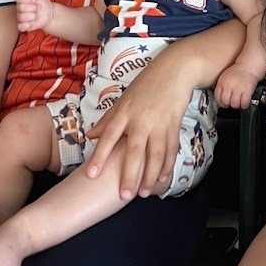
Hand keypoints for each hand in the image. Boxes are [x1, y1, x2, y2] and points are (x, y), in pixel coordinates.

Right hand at [16, 0, 53, 31]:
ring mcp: (21, 17)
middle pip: (20, 7)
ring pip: (21, 17)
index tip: (34, 0)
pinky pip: (21, 26)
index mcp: (22, 0)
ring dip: (32, 16)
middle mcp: (20, 9)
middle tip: (37, 8)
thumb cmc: (43, 5)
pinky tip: (33, 22)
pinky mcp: (23, 26)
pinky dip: (28, 24)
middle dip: (32, 7)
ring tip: (36, 15)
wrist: (49, 14)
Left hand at [84, 49, 196, 198]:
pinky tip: (163, 179)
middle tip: (124, 196)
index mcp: (125, 111)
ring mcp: (159, 122)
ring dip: (150, 176)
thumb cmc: (146, 83)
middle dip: (129, 175)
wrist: (175, 69)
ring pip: (155, 154)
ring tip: (144, 194)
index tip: (91, 174)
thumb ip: (108, 119)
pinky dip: (167, 166)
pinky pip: (171, 149)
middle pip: (134, 151)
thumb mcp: (124, 98)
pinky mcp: (174, 124)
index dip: (99, 155)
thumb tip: (90, 136)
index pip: (109, 136)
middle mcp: (141, 118)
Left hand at [215, 64, 258, 108]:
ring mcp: (238, 88)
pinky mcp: (247, 91)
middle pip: (225, 102)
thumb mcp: (225, 77)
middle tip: (232, 102)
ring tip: (239, 101)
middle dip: (229, 104)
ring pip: (234, 104)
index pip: (217, 97)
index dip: (221, 103)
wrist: (249, 65)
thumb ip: (221, 86)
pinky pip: (244, 103)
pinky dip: (244, 105)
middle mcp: (229, 85)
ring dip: (237, 105)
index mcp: (222, 82)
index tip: (224, 103)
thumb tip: (220, 98)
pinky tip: (244, 102)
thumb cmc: (237, 71)